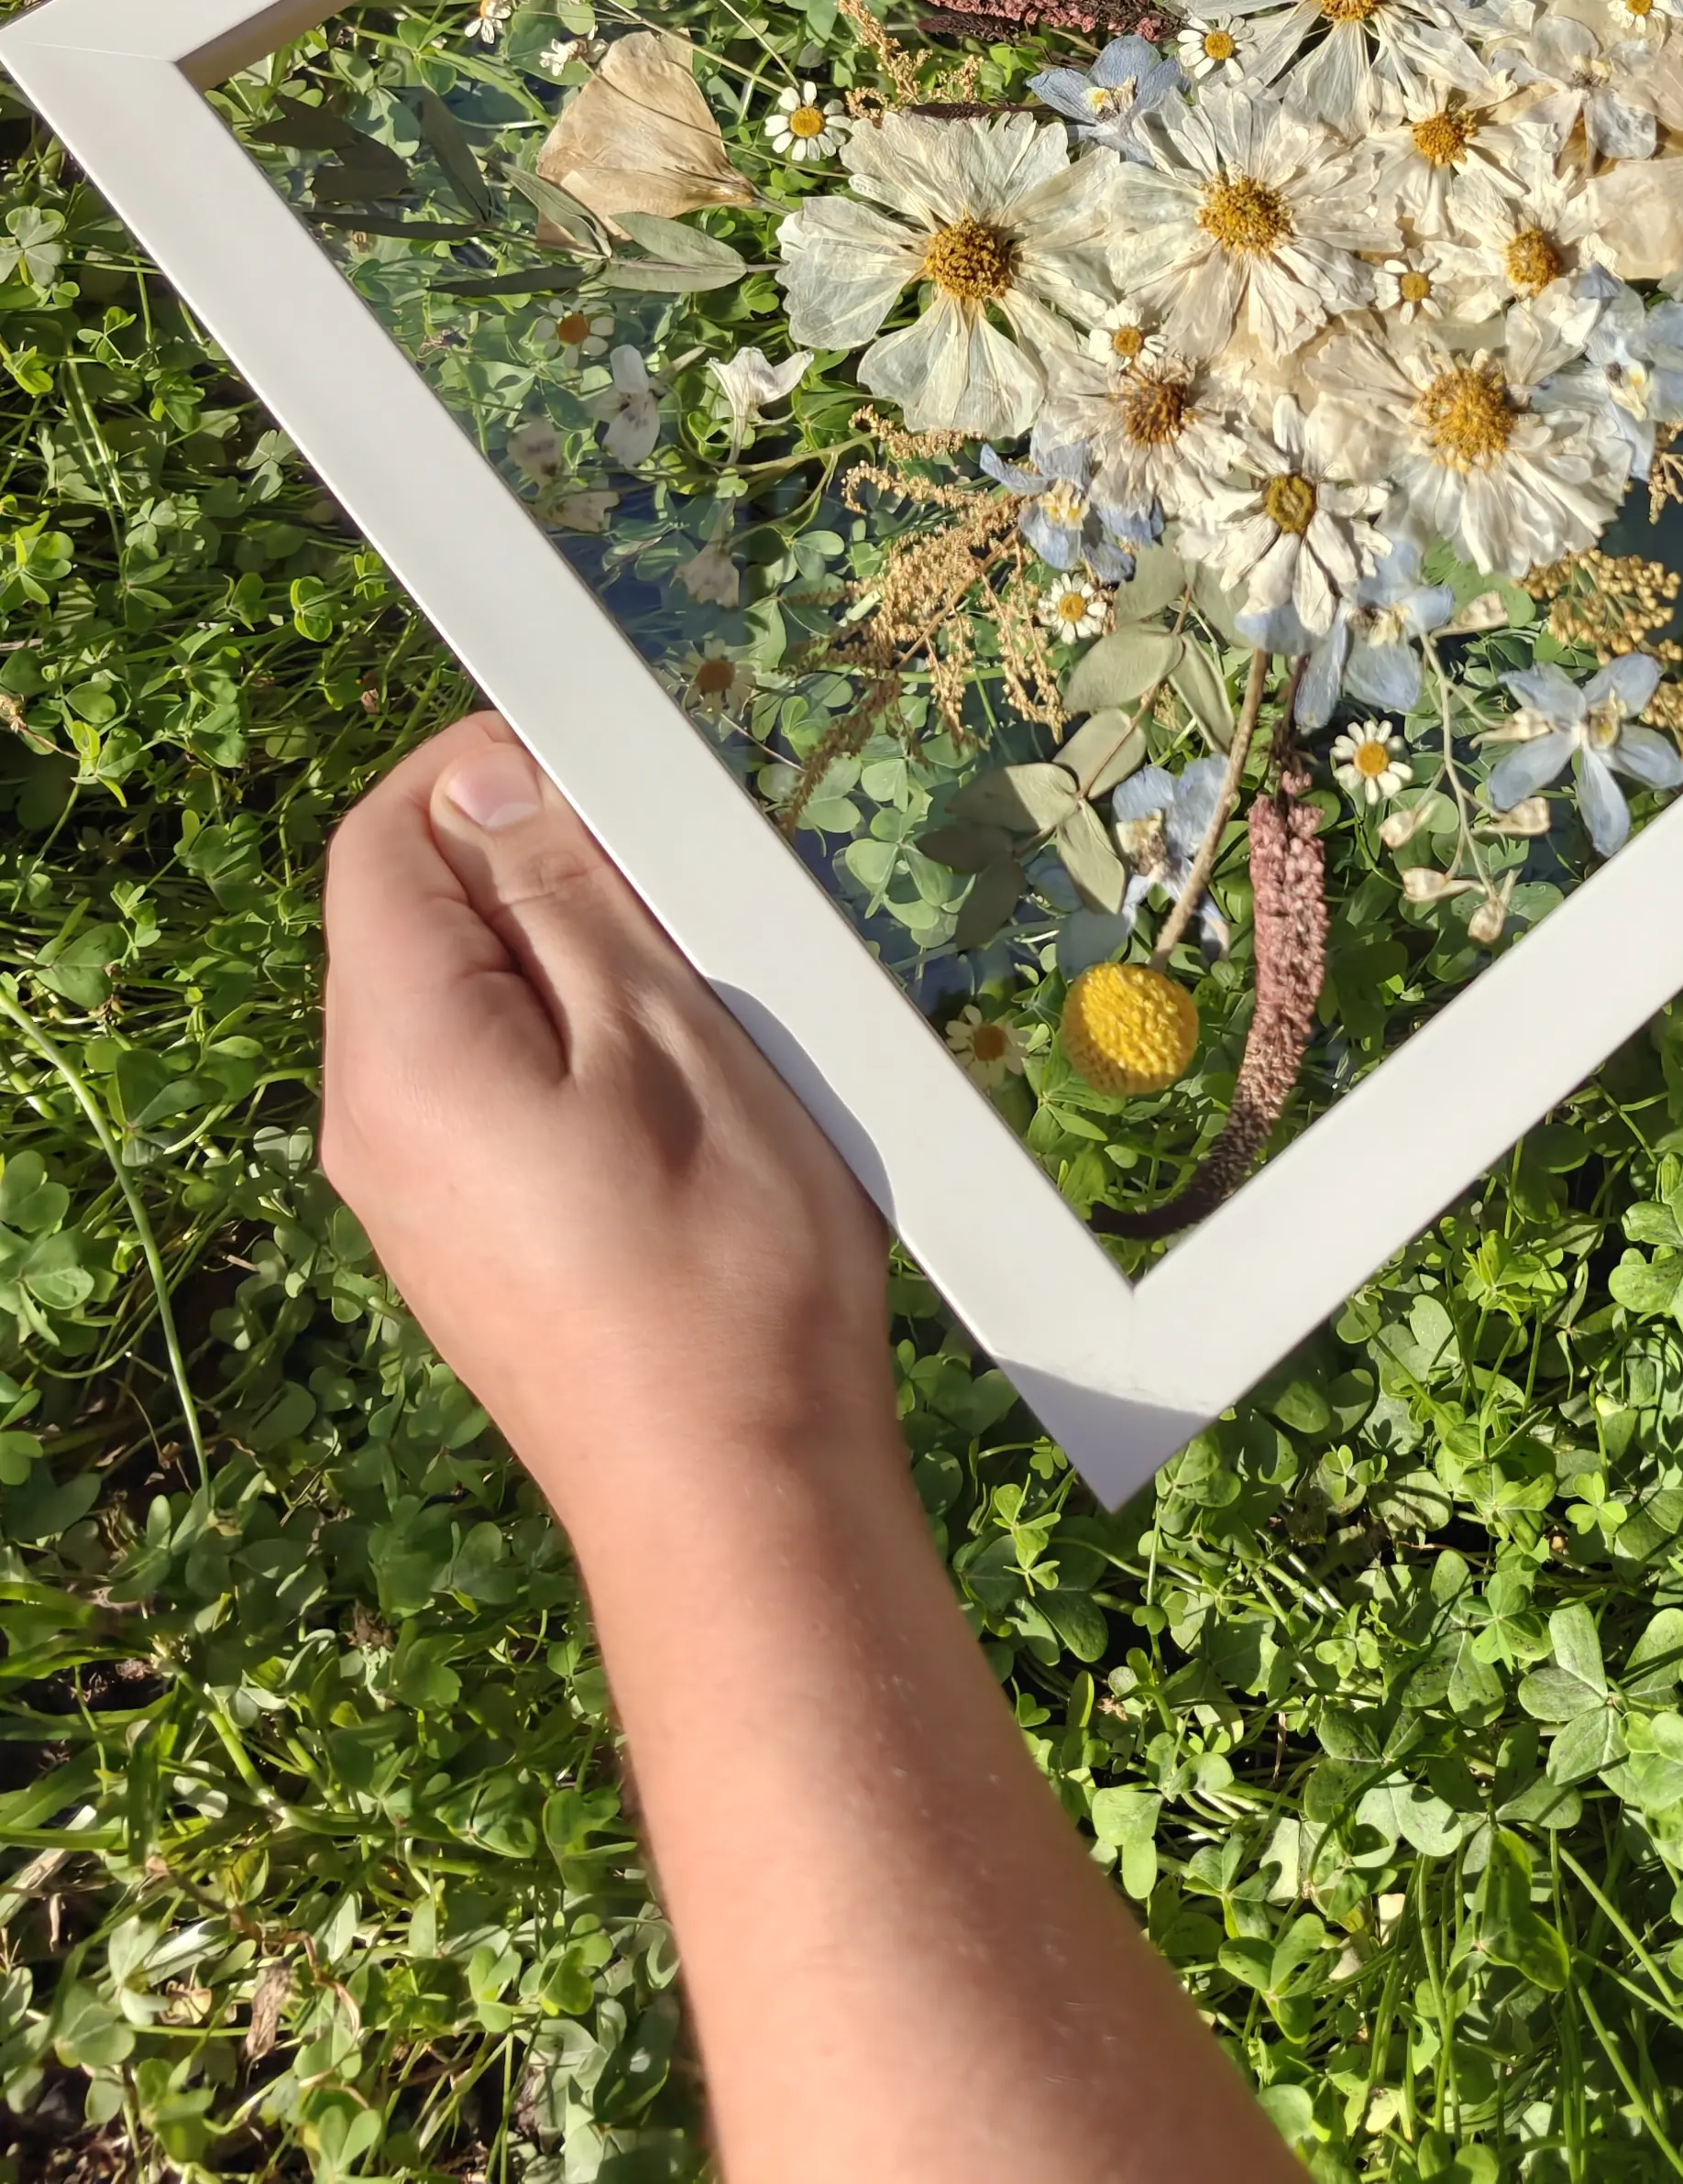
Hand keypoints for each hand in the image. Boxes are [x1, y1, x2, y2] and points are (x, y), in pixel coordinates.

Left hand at [322, 710, 895, 1549]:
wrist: (737, 1488)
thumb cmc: (724, 1263)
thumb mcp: (669, 1031)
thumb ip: (567, 895)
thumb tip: (492, 779)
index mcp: (402, 1054)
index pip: (384, 844)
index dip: (481, 773)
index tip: (604, 765)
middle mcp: (373, 1122)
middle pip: (415, 922)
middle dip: (541, 870)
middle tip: (686, 886)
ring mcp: (413, 1194)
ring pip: (466, 1006)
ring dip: (576, 965)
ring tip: (702, 996)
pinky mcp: (468, 1239)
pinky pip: (493, 1089)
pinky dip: (578, 1050)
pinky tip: (680, 1091)